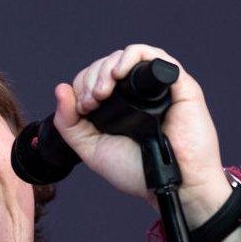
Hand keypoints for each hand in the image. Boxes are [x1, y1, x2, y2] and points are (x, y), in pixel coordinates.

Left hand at [53, 44, 232, 226]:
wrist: (172, 186)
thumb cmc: (139, 173)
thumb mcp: (92, 150)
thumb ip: (70, 124)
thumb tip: (61, 89)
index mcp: (120, 106)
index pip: (95, 78)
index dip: (83, 85)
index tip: (83, 108)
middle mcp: (138, 93)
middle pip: (108, 64)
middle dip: (92, 78)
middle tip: (92, 102)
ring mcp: (158, 87)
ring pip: (128, 56)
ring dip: (107, 68)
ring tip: (102, 91)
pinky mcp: (179, 84)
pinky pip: (154, 55)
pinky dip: (132, 56)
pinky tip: (119, 73)